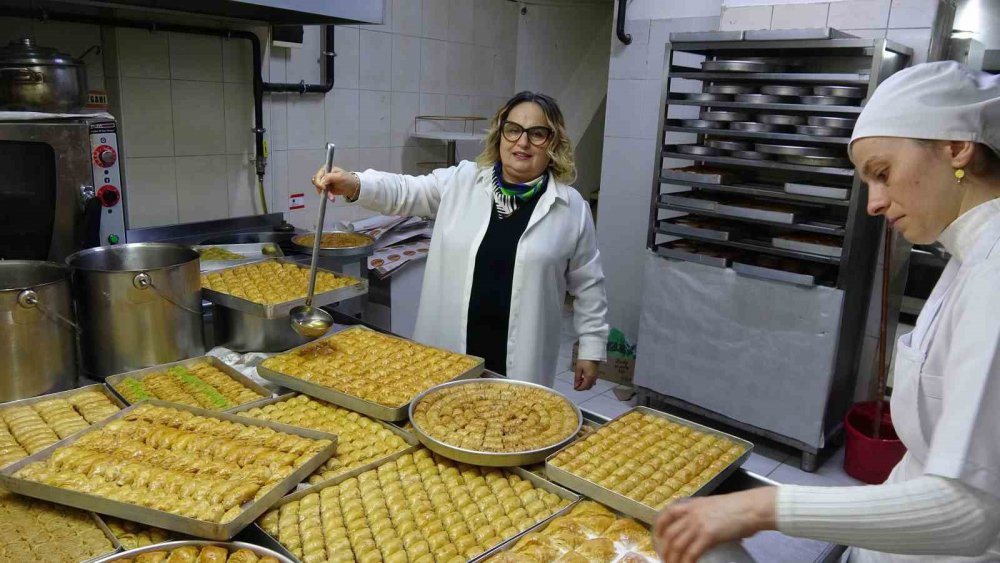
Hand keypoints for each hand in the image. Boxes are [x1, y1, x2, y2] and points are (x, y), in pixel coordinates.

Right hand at [312, 165, 359, 201]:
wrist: (351, 187)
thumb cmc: (347, 179)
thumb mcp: (340, 177)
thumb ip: (330, 177)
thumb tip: (321, 181)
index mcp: (325, 169)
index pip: (318, 176)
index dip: (319, 182)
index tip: (324, 188)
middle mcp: (323, 175)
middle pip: (316, 183)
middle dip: (322, 190)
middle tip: (329, 195)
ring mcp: (323, 182)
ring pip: (318, 189)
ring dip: (325, 194)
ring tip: (332, 198)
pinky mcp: (325, 188)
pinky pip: (322, 193)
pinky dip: (326, 196)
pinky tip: (332, 198)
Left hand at [574, 360, 598, 390]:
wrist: (591, 352)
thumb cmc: (584, 360)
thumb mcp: (578, 369)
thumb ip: (577, 378)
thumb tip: (575, 385)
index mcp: (589, 377)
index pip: (584, 387)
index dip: (579, 389)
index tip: (574, 388)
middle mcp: (593, 378)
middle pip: (588, 387)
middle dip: (582, 387)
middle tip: (576, 384)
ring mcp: (596, 376)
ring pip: (591, 384)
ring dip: (585, 384)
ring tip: (580, 380)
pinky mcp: (596, 373)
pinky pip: (593, 380)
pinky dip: (588, 381)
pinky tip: (584, 377)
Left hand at [653, 487, 776, 562]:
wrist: (752, 507)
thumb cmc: (738, 507)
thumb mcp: (712, 506)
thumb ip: (702, 515)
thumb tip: (701, 529)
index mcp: (691, 505)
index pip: (666, 515)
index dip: (658, 529)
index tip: (657, 540)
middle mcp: (691, 514)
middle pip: (669, 534)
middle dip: (664, 550)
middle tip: (665, 559)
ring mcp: (698, 524)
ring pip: (677, 546)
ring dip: (673, 559)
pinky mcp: (709, 536)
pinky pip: (692, 553)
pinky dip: (687, 562)